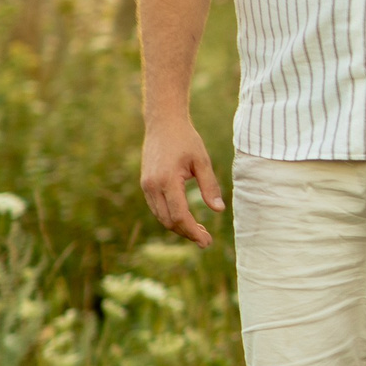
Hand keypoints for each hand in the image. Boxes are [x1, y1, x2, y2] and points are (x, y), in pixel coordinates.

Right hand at [140, 116, 224, 246]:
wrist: (163, 123)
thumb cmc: (186, 140)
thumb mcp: (202, 161)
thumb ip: (210, 186)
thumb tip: (219, 210)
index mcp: (167, 181)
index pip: (180, 216)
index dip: (193, 232)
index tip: (207, 241)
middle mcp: (152, 186)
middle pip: (168, 221)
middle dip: (187, 233)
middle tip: (206, 240)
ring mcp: (146, 186)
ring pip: (161, 217)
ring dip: (179, 227)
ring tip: (199, 231)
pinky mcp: (146, 184)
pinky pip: (157, 208)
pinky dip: (171, 217)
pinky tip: (186, 218)